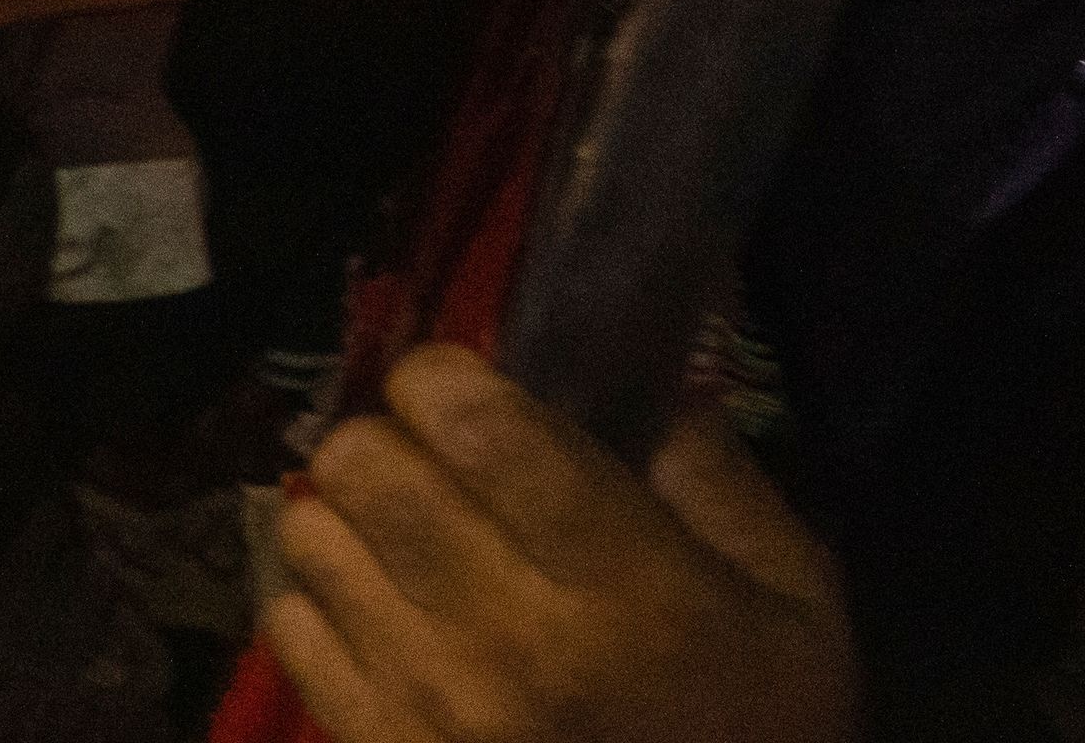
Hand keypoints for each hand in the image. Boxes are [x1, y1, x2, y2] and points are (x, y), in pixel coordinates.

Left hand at [265, 345, 858, 742]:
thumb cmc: (762, 734)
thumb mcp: (795, 605)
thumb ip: (717, 477)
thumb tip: (641, 380)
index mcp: (622, 585)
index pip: (474, 423)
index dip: (445, 376)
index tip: (467, 388)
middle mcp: (507, 638)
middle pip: (362, 463)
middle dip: (389, 437)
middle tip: (434, 465)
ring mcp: (428, 706)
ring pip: (310, 532)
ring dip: (350, 517)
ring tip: (405, 541)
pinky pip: (289, 626)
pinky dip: (324, 602)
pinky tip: (385, 617)